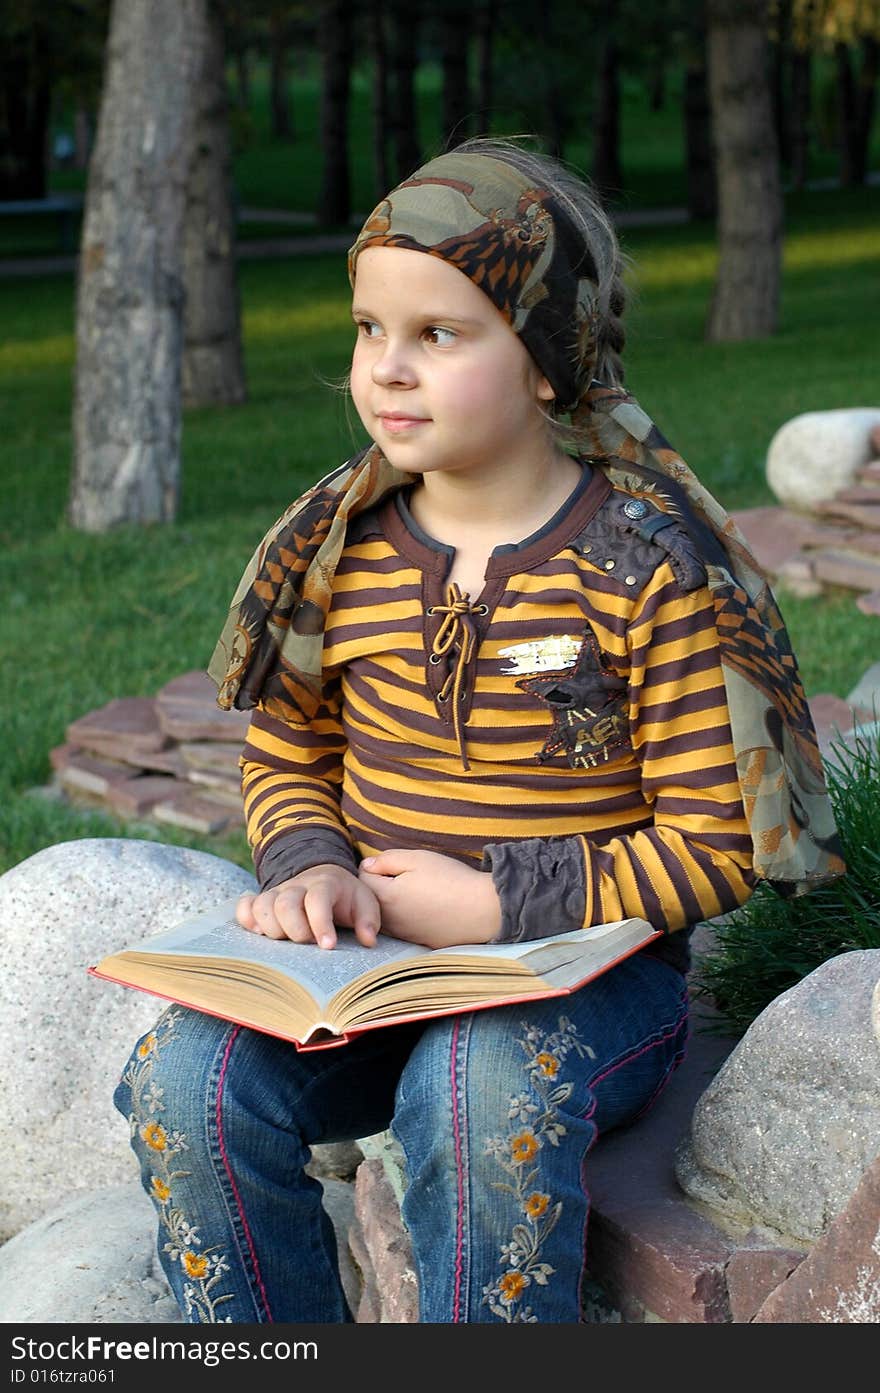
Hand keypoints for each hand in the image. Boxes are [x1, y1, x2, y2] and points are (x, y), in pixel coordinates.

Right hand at [236, 864, 380, 950]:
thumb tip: (367, 940)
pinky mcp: (262, 901)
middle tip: (308, 943)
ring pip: (262, 906)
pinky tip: (260, 934)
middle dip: (296, 930)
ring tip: (287, 941)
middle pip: (284, 904)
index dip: (320, 924)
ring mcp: (277, 893)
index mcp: (324, 884)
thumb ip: (368, 920)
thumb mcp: (365, 903)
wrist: (325, 877)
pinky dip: (247, 920)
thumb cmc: (346, 897)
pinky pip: (245, 907)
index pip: (317, 900)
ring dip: (272, 929)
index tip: (329, 946)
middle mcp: (296, 886)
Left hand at [358, 849, 500, 948]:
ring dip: (391, 902)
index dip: (376, 865)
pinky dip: (405, 916)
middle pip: (370, 899)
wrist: (483, 911)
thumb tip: (367, 865)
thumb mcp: (417, 858)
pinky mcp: (416, 942)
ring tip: (415, 891)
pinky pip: (400, 927)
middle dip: (380, 885)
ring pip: (383, 915)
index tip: (395, 864)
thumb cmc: (451, 880)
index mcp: (386, 897)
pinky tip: (424, 907)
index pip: (362, 877)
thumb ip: (386, 859)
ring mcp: (402, 935)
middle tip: (404, 876)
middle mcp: (389, 921)